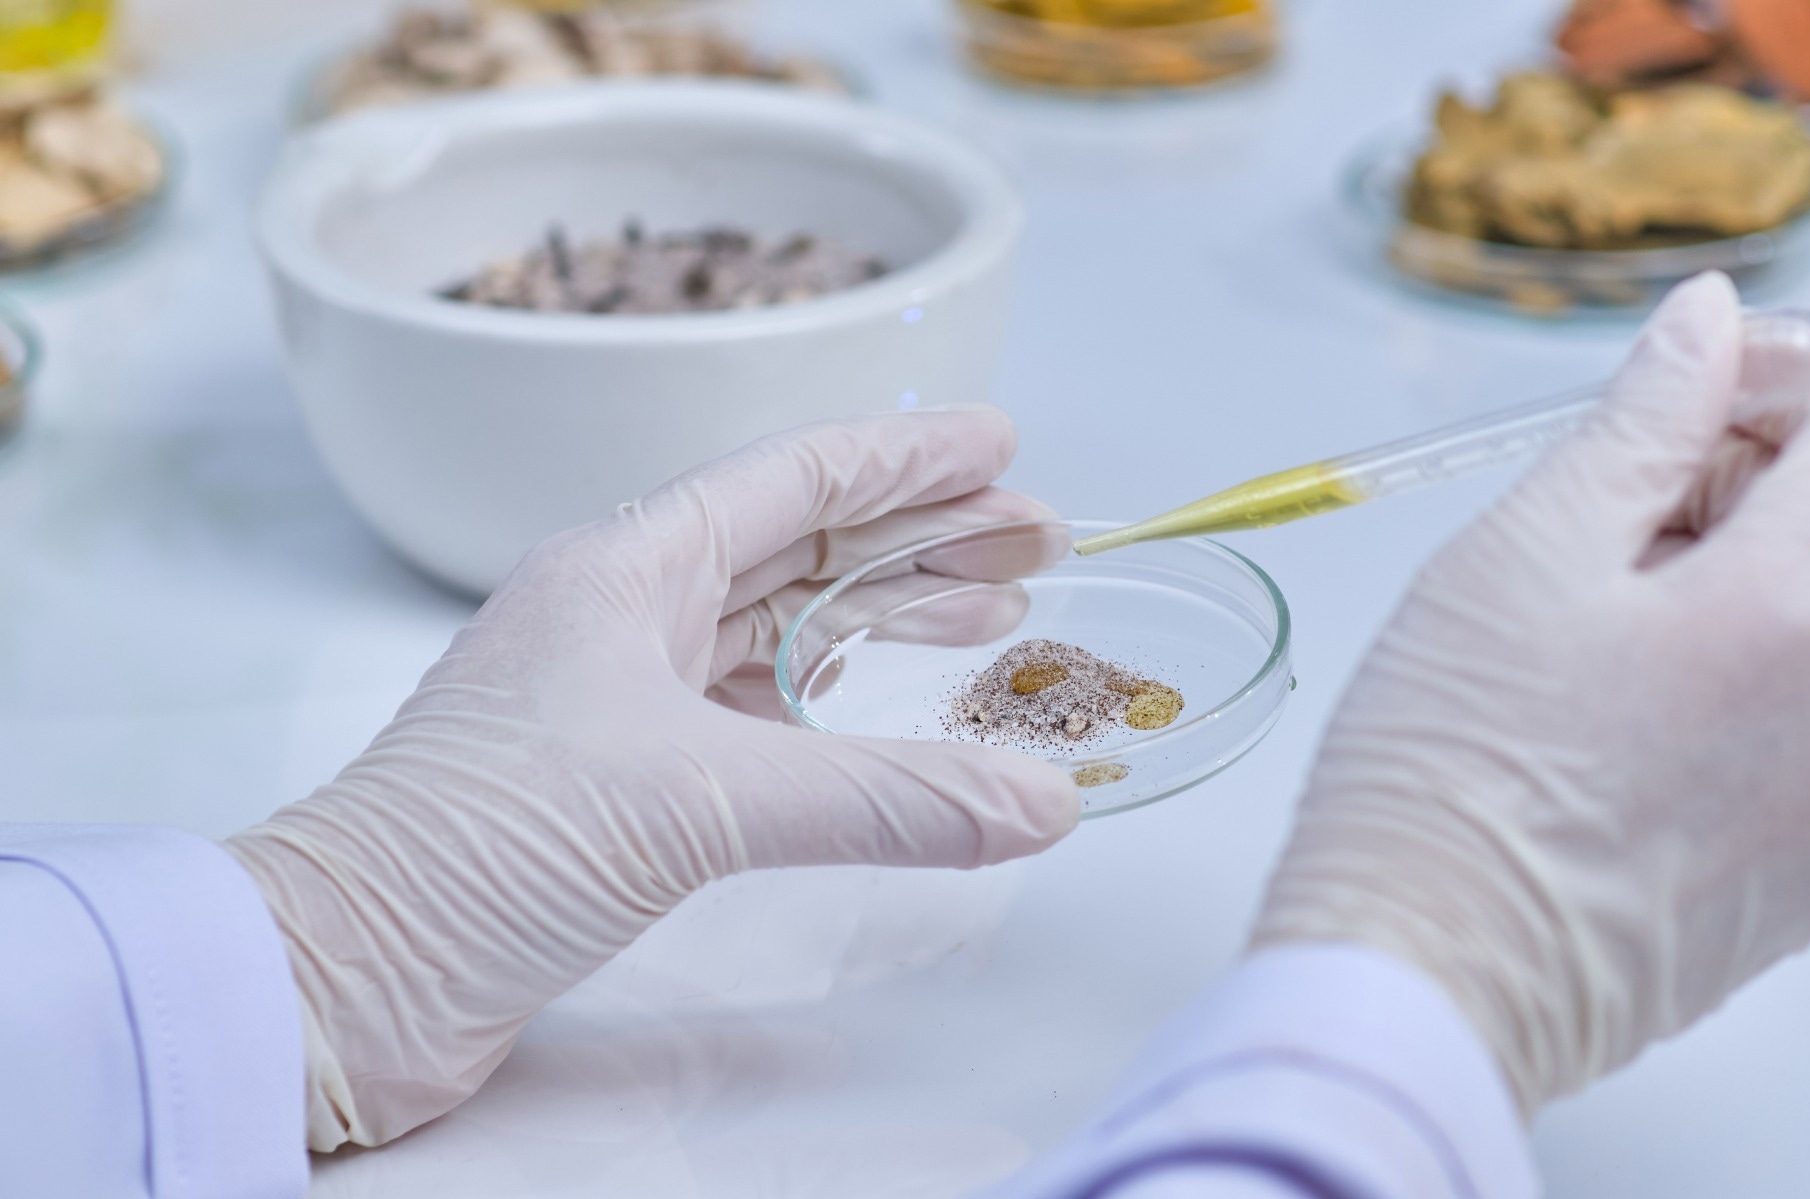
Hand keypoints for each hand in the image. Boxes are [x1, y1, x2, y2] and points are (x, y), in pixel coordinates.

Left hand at [226, 408, 1079, 1149]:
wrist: (346, 976)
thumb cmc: (474, 847)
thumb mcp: (698, 799)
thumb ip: (883, 797)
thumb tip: (1036, 802)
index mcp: (624, 568)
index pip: (794, 479)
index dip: (906, 461)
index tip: (999, 444)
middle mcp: (620, 616)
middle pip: (801, 551)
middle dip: (922, 543)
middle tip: (1034, 544)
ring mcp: (616, 701)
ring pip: (778, 634)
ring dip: (883, 625)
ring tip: (991, 625)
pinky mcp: (616, 786)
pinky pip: (751, 719)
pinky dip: (831, 714)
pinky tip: (881, 717)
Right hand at [1253, 273, 1809, 1111]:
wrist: (1425, 976)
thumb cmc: (1447, 775)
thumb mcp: (1522, 553)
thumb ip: (1640, 420)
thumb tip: (1711, 325)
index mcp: (1796, 612)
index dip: (1787, 374)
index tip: (1693, 389)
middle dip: (1754, 485)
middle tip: (1608, 521)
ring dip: (1746, 593)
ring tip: (1598, 639)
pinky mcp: (1808, 879)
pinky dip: (1746, 693)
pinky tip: (1622, 724)